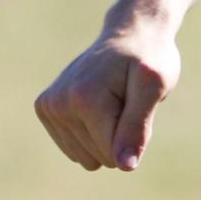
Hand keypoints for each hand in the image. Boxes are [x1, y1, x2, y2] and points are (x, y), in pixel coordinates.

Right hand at [35, 21, 180, 171]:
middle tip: (128, 100)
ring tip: (114, 101)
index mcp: (85, 99)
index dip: (135, 138)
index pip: (112, 153)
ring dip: (106, 134)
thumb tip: (124, 166)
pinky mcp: (45, 108)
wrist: (130, 33)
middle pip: (99, 156)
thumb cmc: (149, 59)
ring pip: (85, 156)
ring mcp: (49, 106)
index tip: (138, 104)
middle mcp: (59, 103)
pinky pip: (73, 149)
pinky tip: (98, 104)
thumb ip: (137, 127)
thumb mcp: (155, 87)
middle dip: (120, 135)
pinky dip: (91, 132)